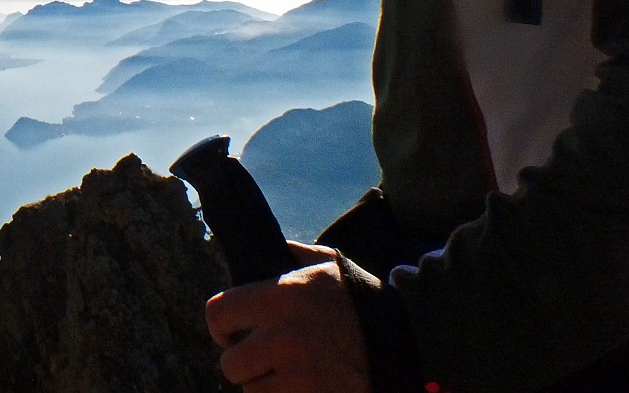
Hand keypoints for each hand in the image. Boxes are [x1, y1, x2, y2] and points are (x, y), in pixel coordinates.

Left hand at [205, 242, 371, 392]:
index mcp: (281, 294)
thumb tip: (265, 251)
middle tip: (265, 360)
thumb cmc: (362, 303)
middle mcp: (284, 334)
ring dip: (266, 386)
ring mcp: (298, 373)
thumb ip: (291, 255)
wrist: (411, 343)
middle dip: (246, 364)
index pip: (217, 313)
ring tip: (292, 373)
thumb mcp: (327, 266)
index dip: (222, 327)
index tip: (233, 335)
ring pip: (252, 392)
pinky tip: (306, 386)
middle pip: (230, 364)